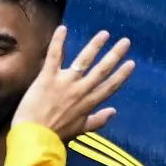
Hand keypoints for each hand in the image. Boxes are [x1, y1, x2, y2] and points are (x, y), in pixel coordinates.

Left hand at [12, 26, 135, 140]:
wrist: (34, 137)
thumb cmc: (55, 136)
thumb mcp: (79, 130)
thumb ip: (97, 121)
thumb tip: (113, 112)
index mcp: (88, 104)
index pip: (109, 87)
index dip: (121, 75)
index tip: (131, 63)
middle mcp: (80, 90)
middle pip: (101, 70)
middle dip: (115, 55)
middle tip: (125, 42)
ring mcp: (65, 82)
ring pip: (84, 60)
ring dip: (95, 45)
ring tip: (104, 34)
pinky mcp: (48, 77)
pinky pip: (55, 55)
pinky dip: (58, 41)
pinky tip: (63, 28)